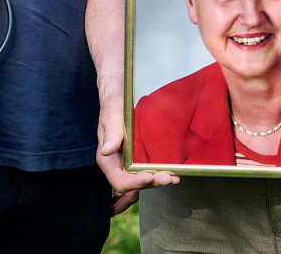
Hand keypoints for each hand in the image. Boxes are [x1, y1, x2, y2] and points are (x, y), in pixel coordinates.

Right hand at [96, 92, 177, 212]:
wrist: (121, 96)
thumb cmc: (114, 104)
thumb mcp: (112, 115)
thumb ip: (111, 133)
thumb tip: (107, 151)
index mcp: (109, 160)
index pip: (120, 180)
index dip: (134, 183)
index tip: (148, 177)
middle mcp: (119, 165)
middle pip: (134, 184)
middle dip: (151, 183)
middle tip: (167, 177)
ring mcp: (130, 162)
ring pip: (144, 179)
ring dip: (158, 181)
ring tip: (173, 178)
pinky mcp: (141, 157)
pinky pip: (150, 170)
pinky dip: (161, 174)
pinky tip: (173, 173)